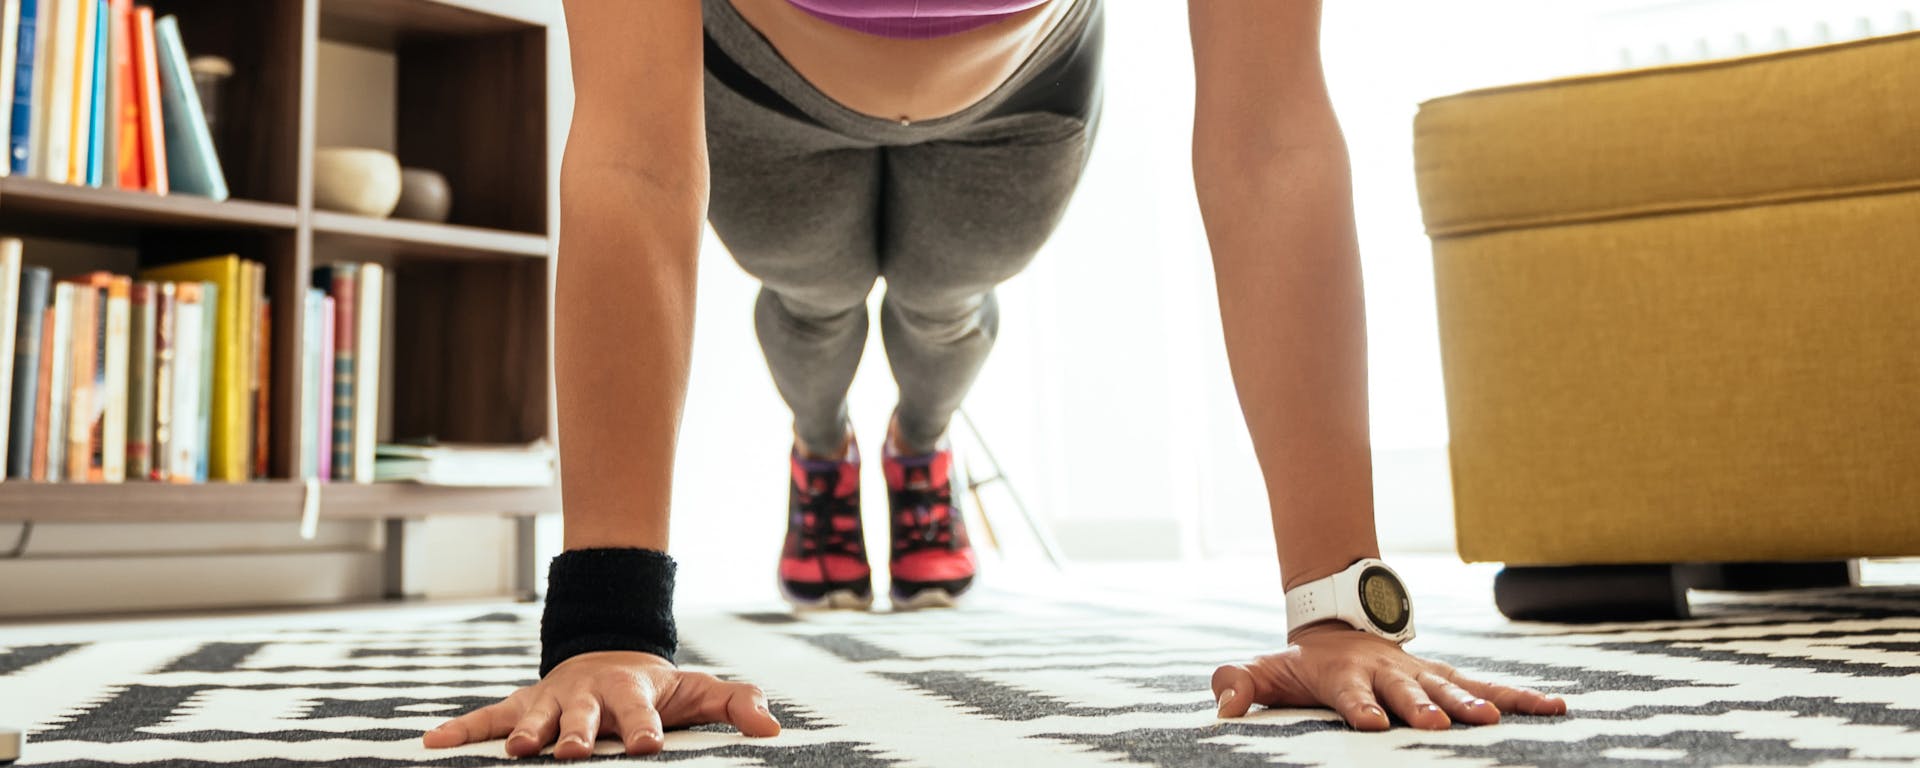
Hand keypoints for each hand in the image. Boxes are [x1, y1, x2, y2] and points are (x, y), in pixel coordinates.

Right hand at [421, 651, 780, 757]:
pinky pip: (488, 718)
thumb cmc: (657, 687)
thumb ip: (736, 704)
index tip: (648, 747)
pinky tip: (431, 741)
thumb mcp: (700, 691)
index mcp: (633, 691)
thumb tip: (772, 729)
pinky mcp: (522, 707)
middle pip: (583, 715)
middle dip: (578, 734)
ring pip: (536, 716)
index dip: (645, 728)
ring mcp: (551, 700)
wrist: (610, 656)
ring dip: (525, 734)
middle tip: (572, 753)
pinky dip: (461, 729)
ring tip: (520, 751)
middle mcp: (588, 695)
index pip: (642, 713)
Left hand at [1211, 623, 1567, 729]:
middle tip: (1438, 726)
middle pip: (1408, 691)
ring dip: (1475, 703)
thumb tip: (1222, 705)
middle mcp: (1390, 673)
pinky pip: (1490, 687)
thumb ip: (1239, 684)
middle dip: (1424, 708)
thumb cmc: (1301, 663)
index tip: (1370, 723)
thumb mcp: (1264, 670)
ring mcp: (1424, 674)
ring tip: (1498, 719)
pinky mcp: (1450, 678)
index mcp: (1345, 676)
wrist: (1340, 626)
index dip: (1360, 707)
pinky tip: (1557, 707)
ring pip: (1455, 688)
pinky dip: (1523, 697)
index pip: (1351, 694)